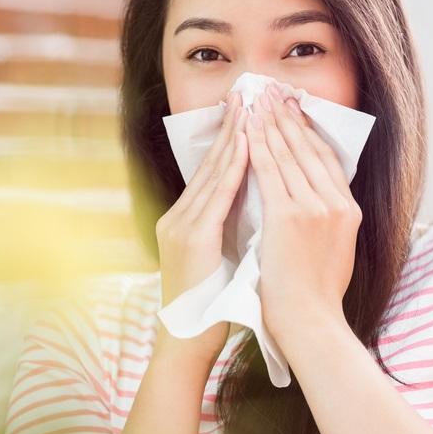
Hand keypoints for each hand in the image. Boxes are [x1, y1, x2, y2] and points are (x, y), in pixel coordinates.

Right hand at [155, 90, 247, 366]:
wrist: (188, 340)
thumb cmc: (210, 305)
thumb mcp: (218, 258)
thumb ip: (227, 228)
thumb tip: (254, 202)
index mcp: (185, 220)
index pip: (212, 171)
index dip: (231, 139)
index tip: (249, 112)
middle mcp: (178, 216)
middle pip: (209, 163)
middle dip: (232, 127)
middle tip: (249, 93)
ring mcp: (181, 226)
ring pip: (212, 172)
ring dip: (234, 137)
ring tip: (250, 107)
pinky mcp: (191, 239)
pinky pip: (216, 196)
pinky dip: (234, 168)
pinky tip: (248, 146)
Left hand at [244, 83, 360, 339]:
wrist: (309, 322)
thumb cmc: (314, 296)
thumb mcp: (334, 251)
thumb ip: (327, 222)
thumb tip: (315, 202)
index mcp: (348, 210)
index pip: (326, 158)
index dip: (307, 130)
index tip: (292, 109)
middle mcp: (336, 203)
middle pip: (309, 148)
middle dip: (287, 117)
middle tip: (271, 91)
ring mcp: (315, 208)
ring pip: (288, 154)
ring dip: (270, 123)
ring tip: (257, 100)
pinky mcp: (291, 216)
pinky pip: (269, 171)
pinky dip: (257, 146)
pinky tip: (247, 129)